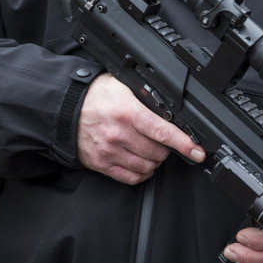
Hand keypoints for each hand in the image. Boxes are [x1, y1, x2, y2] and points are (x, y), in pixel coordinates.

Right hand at [77, 73, 205, 184]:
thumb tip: (170, 107)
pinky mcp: (101, 164)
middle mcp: (119, 134)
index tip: (197, 152)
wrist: (65, 107)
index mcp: (127, 112)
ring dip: (154, 161)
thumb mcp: (123, 85)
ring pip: (147, 166)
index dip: (184, 143)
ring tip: (150, 150)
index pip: (163, 132)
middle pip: (158, 152)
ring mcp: (109, 151)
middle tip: (162, 140)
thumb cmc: (95, 95)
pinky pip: (130, 177)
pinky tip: (141, 163)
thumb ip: (146, 97)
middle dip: (166, 148)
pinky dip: (141, 173)